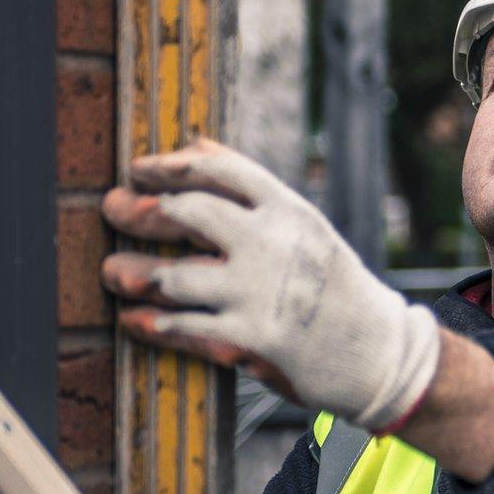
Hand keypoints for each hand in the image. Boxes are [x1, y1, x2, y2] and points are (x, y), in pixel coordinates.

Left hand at [100, 140, 440, 432]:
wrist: (380, 352)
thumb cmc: (334, 286)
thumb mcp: (305, 228)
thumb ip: (252, 192)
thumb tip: (196, 142)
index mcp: (289, 210)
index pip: (219, 170)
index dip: (169, 165)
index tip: (138, 170)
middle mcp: (274, 244)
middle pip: (187, 213)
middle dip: (139, 211)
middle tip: (112, 209)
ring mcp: (261, 292)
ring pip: (174, 276)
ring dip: (133, 272)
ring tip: (113, 271)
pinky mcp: (253, 339)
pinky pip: (185, 327)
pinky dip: (152, 323)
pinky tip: (134, 319)